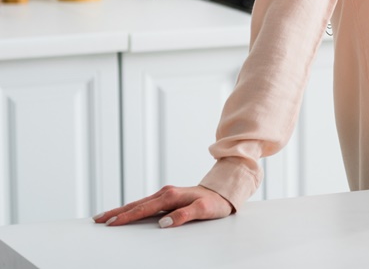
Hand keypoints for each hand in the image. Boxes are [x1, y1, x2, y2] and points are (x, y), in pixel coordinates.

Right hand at [93, 185, 232, 228]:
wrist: (223, 192)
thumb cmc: (215, 202)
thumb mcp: (203, 210)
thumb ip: (184, 216)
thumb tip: (163, 223)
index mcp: (171, 196)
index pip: (143, 209)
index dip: (126, 217)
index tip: (111, 223)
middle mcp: (165, 193)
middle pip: (136, 204)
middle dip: (116, 212)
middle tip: (97, 220)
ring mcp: (165, 194)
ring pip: (138, 203)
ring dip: (121, 210)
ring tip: (104, 217)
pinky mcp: (167, 198)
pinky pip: (144, 204)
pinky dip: (131, 208)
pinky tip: (124, 213)